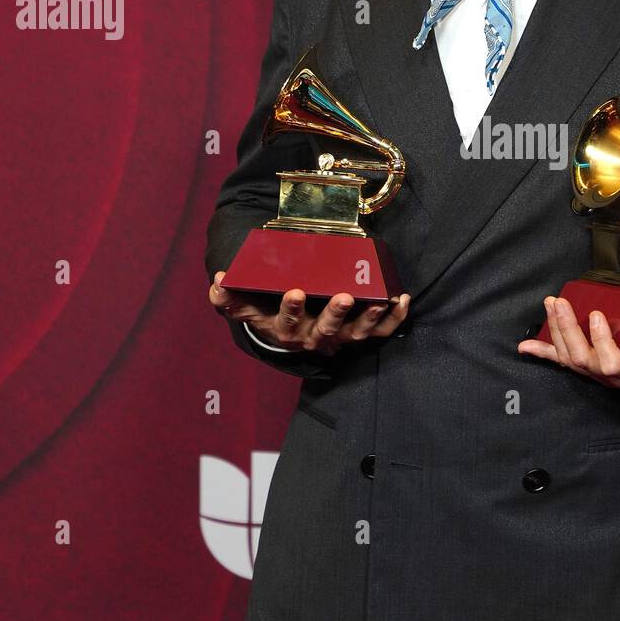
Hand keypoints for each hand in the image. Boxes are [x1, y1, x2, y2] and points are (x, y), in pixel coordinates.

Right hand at [209, 271, 410, 356]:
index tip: (295, 292)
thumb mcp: (248, 306)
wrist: (289, 329)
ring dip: (369, 319)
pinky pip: (380, 331)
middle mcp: (314, 337)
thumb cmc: (269, 310)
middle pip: (325, 331)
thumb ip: (230, 297)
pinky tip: (401, 299)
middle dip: (334, 314)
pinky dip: (392, 319)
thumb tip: (217, 282)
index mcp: (286, 330)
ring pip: (356, 334)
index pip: (286, 322)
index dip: (291, 309)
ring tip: (380, 301)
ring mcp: (339, 337)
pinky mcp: (359, 333)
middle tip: (343, 296)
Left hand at [516, 294, 619, 399]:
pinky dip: (545, 353)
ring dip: (556, 333)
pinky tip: (526, 347)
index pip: (613, 365)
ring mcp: (601, 375)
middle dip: (568, 331)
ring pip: (571, 359)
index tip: (598, 316)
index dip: (603, 343)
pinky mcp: (593, 368)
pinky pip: (565, 363)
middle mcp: (615, 378)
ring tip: (550, 306)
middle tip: (560, 303)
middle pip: (583, 360)